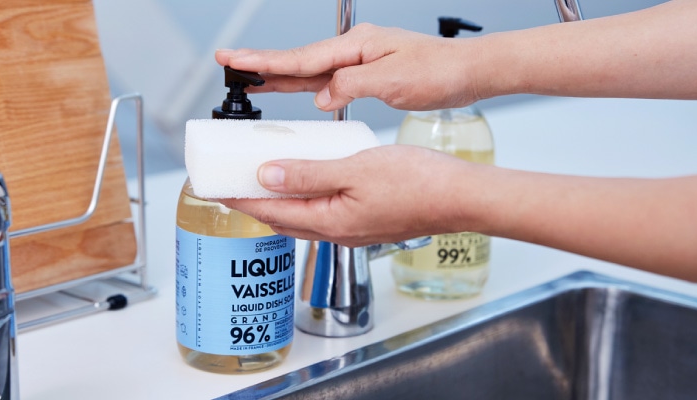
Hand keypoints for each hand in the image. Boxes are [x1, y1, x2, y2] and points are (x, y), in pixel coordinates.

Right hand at [215, 23, 485, 111]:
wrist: (467, 72)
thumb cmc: (439, 71)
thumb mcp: (394, 81)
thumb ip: (352, 86)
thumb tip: (322, 95)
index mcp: (356, 47)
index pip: (301, 58)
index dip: (266, 63)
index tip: (236, 61)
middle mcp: (353, 52)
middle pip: (298, 60)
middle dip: (262, 64)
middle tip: (229, 64)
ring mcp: (359, 63)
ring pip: (310, 71)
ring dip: (280, 76)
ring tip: (250, 79)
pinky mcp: (366, 76)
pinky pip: (327, 81)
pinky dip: (307, 87)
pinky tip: (298, 94)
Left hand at [221, 145, 488, 246]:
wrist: (460, 197)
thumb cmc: (418, 185)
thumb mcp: (354, 169)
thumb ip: (308, 173)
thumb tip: (266, 175)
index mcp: (330, 221)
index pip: (270, 212)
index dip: (239, 200)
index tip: (216, 189)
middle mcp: (338, 231)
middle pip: (282, 218)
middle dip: (253, 203)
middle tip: (233, 183)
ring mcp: (353, 228)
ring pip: (303, 216)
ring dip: (279, 201)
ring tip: (264, 178)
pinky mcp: (367, 221)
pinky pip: (324, 212)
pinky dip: (306, 198)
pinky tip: (310, 180)